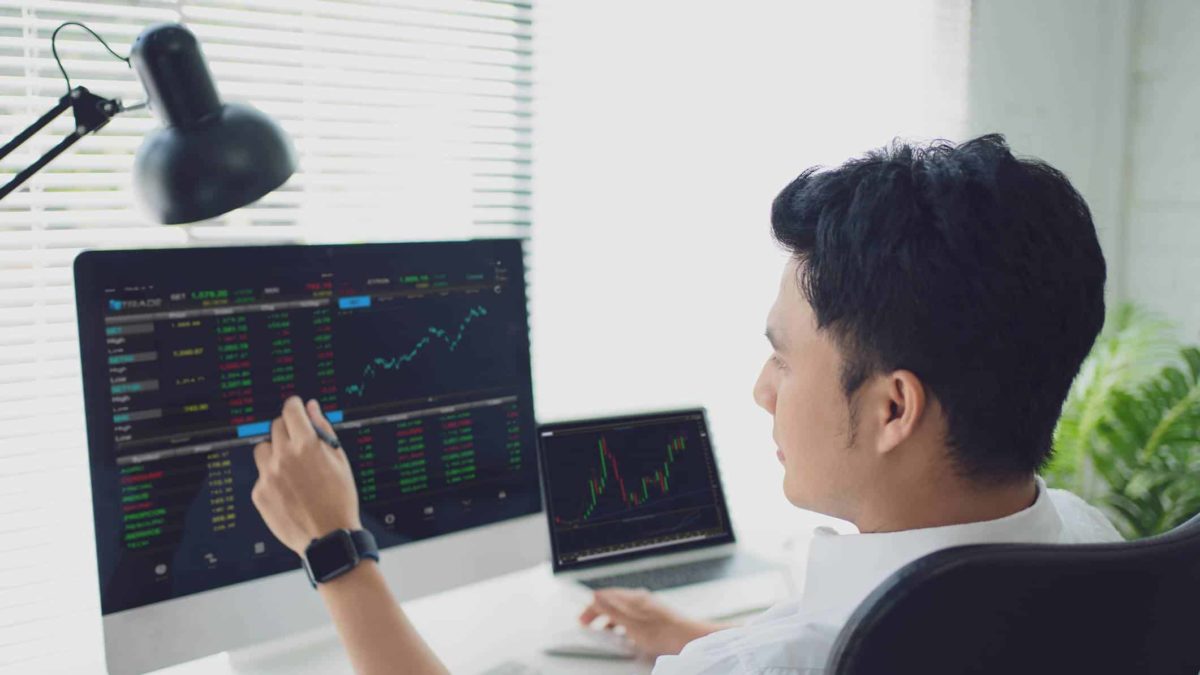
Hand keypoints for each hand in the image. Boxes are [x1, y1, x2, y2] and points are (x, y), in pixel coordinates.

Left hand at [251, 396, 361, 554]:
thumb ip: (323, 429)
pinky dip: (273, 478)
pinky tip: (289, 491)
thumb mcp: (340, 460)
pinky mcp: (259, 493)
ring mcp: (268, 475)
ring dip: (275, 452)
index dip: (294, 406)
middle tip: (300, 444)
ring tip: (292, 469)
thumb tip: (312, 408)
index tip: (296, 408)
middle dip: (288, 429)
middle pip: (276, 427)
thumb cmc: (340, 499)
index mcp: (307, 445)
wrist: (329, 537)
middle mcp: (283, 457)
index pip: (291, 410)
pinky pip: (262, 475)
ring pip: (263, 449)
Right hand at [578, 587, 721, 657]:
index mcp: (632, 598)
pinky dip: (622, 624)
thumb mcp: (630, 624)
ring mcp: (648, 606)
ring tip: (605, 633)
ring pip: (622, 609)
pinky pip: (632, 616)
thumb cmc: (661, 633)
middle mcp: (640, 599)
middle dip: (598, 613)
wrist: (687, 639)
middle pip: (612, 602)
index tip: (582, 620)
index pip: (604, 596)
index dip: (590, 608)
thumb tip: (595, 597)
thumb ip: (611, 610)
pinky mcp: (655, 616)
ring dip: (610, 619)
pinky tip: (625, 635)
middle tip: (589, 626)